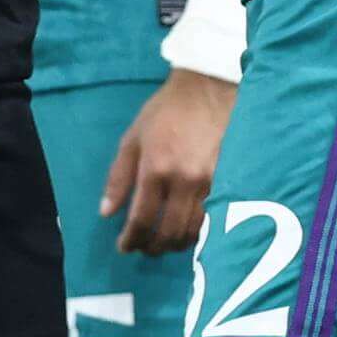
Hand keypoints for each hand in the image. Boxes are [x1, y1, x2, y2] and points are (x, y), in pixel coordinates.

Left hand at [101, 68, 233, 253]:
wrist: (211, 87)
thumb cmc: (167, 110)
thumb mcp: (133, 138)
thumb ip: (118, 177)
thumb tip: (107, 213)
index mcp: (156, 169)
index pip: (142, 219)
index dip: (131, 239)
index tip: (124, 246)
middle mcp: (184, 181)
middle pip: (169, 231)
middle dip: (153, 247)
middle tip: (144, 248)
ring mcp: (211, 182)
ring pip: (195, 230)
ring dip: (177, 243)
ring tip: (166, 242)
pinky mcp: (230, 179)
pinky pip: (214, 217)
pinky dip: (200, 231)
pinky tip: (191, 230)